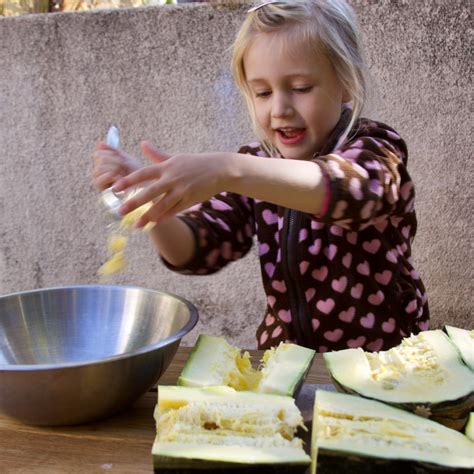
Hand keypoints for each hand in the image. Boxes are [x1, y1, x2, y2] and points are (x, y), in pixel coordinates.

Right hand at [92, 142, 142, 190]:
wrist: (146, 188)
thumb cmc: (137, 175)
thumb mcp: (126, 160)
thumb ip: (114, 152)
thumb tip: (100, 144)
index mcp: (103, 166)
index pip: (98, 154)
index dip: (111, 154)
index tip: (122, 160)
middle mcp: (98, 175)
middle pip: (99, 159)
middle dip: (115, 161)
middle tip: (124, 168)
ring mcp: (100, 184)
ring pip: (98, 168)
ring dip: (114, 168)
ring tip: (123, 174)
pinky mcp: (102, 193)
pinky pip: (99, 180)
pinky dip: (110, 177)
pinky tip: (121, 179)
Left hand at [112, 141, 229, 226]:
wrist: (219, 169)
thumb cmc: (195, 163)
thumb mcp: (176, 157)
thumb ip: (157, 155)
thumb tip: (142, 144)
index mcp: (166, 167)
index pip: (143, 174)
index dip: (128, 181)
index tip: (115, 187)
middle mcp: (172, 179)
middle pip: (150, 192)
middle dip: (134, 202)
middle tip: (120, 211)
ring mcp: (182, 191)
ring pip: (162, 206)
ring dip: (148, 217)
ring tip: (136, 226)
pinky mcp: (190, 200)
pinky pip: (175, 211)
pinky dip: (164, 217)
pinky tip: (154, 223)